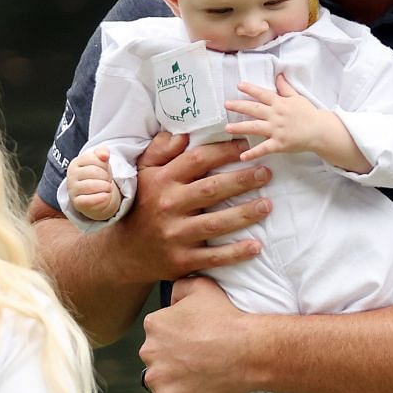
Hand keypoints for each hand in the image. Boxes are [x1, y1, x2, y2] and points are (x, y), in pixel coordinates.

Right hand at [66, 147, 120, 220]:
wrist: (93, 196)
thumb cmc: (97, 176)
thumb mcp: (100, 162)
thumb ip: (102, 152)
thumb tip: (104, 154)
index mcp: (76, 162)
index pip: (94, 158)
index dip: (105, 165)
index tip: (105, 170)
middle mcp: (72, 175)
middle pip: (95, 172)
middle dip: (106, 177)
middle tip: (107, 181)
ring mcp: (73, 189)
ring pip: (93, 186)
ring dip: (106, 187)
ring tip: (107, 188)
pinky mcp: (77, 202)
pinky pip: (90, 200)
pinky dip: (102, 198)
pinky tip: (106, 196)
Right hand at [122, 132, 272, 278]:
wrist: (125, 251)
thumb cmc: (142, 205)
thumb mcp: (143, 173)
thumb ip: (161, 151)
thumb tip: (182, 133)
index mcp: (162, 181)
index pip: (197, 160)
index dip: (223, 151)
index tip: (245, 146)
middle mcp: (169, 206)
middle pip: (212, 189)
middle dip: (242, 180)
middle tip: (266, 173)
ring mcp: (175, 235)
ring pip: (216, 223)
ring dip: (244, 214)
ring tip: (268, 205)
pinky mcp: (181, 260)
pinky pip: (213, 257)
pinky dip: (235, 253)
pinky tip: (256, 246)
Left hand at [140, 276, 259, 392]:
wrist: (248, 351)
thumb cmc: (228, 319)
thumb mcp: (203, 287)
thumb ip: (180, 287)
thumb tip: (171, 297)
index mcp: (154, 325)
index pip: (156, 334)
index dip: (175, 340)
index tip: (193, 344)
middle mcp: (148, 350)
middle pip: (154, 358)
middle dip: (171, 360)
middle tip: (197, 362)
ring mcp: (156, 378)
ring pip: (157, 381)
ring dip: (172, 381)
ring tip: (198, 378)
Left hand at [226, 74, 369, 171]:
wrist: (320, 131)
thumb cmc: (309, 114)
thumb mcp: (297, 97)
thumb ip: (285, 88)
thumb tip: (278, 75)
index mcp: (280, 103)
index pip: (263, 94)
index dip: (251, 89)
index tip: (239, 85)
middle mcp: (276, 115)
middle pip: (254, 109)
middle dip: (239, 106)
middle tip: (226, 105)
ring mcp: (277, 130)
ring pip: (255, 127)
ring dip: (240, 128)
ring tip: (227, 128)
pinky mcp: (279, 144)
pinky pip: (264, 148)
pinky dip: (253, 153)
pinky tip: (243, 156)